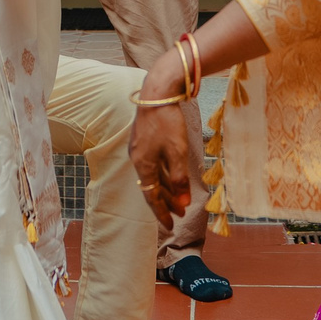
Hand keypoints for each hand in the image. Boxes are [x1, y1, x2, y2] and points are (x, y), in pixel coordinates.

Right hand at [130, 95, 192, 230]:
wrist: (157, 93)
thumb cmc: (167, 122)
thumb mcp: (177, 152)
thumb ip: (179, 179)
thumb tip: (182, 203)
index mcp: (143, 165)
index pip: (151, 197)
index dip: (161, 212)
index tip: (171, 226)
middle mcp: (138, 159)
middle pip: (152, 187)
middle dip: (166, 202)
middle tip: (180, 214)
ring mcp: (140, 149)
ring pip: (154, 175)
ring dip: (167, 188)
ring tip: (180, 199)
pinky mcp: (144, 139)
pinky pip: (154, 164)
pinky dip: (164, 174)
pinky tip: (173, 175)